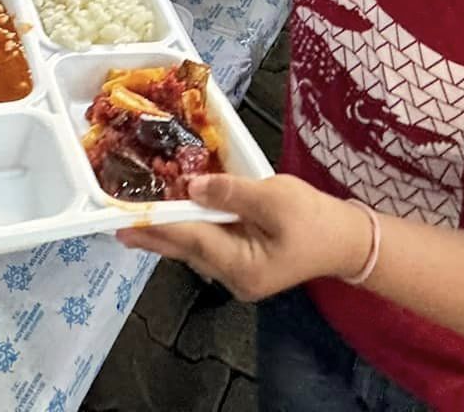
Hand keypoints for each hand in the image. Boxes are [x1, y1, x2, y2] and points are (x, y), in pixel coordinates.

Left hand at [119, 174, 371, 301]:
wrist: (346, 239)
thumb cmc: (315, 218)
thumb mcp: (275, 198)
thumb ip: (231, 192)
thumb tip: (191, 186)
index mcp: (242, 267)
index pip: (192, 241)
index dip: (160, 225)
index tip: (127, 221)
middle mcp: (234, 278)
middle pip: (187, 250)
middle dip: (154, 235)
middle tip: (117, 226)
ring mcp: (239, 274)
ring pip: (195, 250)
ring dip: (170, 233)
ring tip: (137, 220)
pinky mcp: (244, 263)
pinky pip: (208, 245)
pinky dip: (190, 231)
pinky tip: (174, 219)